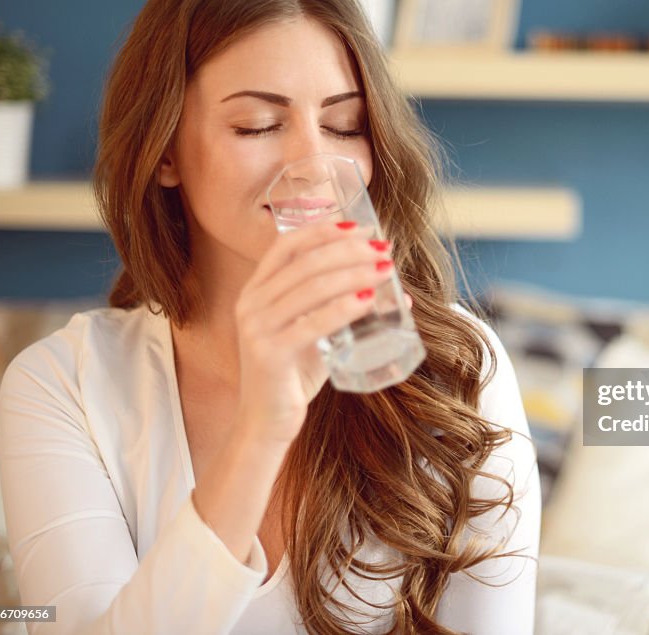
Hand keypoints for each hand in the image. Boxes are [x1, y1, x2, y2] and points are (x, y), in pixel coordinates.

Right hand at [232, 221, 394, 446]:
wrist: (266, 422)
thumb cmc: (293, 375)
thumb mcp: (315, 333)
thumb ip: (342, 311)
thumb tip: (397, 294)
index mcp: (256, 290)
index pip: (287, 245)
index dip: (324, 231)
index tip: (360, 228)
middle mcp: (251, 302)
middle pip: (306, 262)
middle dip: (349, 251)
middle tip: (383, 250)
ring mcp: (257, 327)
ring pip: (311, 287)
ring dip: (354, 273)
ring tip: (385, 270)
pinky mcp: (269, 352)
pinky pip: (312, 323)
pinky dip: (344, 308)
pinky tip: (369, 301)